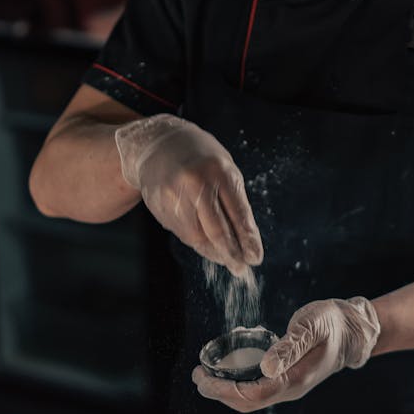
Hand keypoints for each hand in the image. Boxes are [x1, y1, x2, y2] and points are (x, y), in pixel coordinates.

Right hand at [115, 114, 262, 275]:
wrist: (158, 144)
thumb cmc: (201, 158)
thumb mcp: (225, 170)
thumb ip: (235, 202)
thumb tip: (246, 241)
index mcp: (218, 172)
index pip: (238, 215)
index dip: (248, 240)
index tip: (255, 258)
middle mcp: (195, 184)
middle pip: (217, 232)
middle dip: (232, 255)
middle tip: (241, 269)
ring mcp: (173, 196)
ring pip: (198, 238)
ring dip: (214, 253)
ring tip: (226, 259)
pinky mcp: (159, 206)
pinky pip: (182, 233)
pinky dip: (197, 242)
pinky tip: (206, 244)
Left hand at [192, 296, 380, 411]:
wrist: (354, 330)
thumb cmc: (333, 324)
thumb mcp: (312, 326)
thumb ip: (290, 346)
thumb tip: (266, 367)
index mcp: (295, 379)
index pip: (253, 395)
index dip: (225, 390)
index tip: (204, 379)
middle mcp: (290, 388)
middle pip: (248, 403)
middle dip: (219, 393)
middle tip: (196, 376)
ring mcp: (288, 385)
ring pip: (251, 398)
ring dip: (226, 390)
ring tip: (204, 375)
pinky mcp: (286, 378)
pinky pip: (257, 388)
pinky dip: (237, 383)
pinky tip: (227, 369)